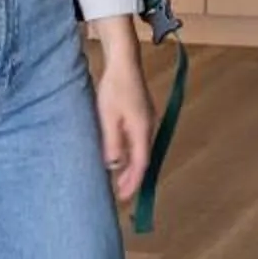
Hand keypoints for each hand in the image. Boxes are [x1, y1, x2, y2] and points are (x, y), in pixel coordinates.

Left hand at [93, 29, 154, 202]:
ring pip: (141, 149)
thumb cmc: (114, 88)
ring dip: (131, 166)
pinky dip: (131, 152)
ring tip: (119, 179)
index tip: (124, 197)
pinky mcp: (142, 113)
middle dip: (133, 178)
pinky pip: (139, 140)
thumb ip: (112, 143)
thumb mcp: (108, 117)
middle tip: (120, 193)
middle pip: (143, 159)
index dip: (133, 182)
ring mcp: (148, 119)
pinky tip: (121, 154)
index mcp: (142, 130)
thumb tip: (114, 166)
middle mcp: (149, 127)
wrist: (124, 61)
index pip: (140, 164)